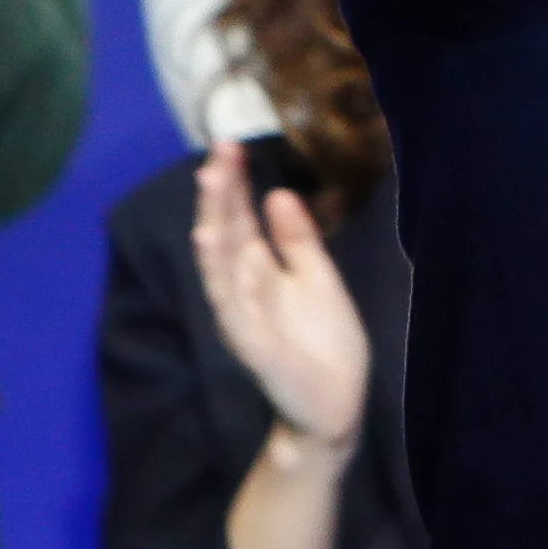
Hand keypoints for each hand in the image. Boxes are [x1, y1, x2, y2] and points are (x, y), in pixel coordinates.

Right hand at [193, 156, 370, 460]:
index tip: (228, 144)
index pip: (238, 220)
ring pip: (221, 271)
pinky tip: (224, 252)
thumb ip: (298, 239)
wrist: (337, 405)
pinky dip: (229, 283)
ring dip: (214, 232)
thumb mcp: (317, 278)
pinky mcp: (257, 349)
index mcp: (259, 272)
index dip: (232, 184)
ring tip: (210, 191)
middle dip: (219, 197)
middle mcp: (243, 292)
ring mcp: (246, 320)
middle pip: (224, 237)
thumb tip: (278, 192)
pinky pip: (237, 312)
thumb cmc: (324, 344)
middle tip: (216, 154)